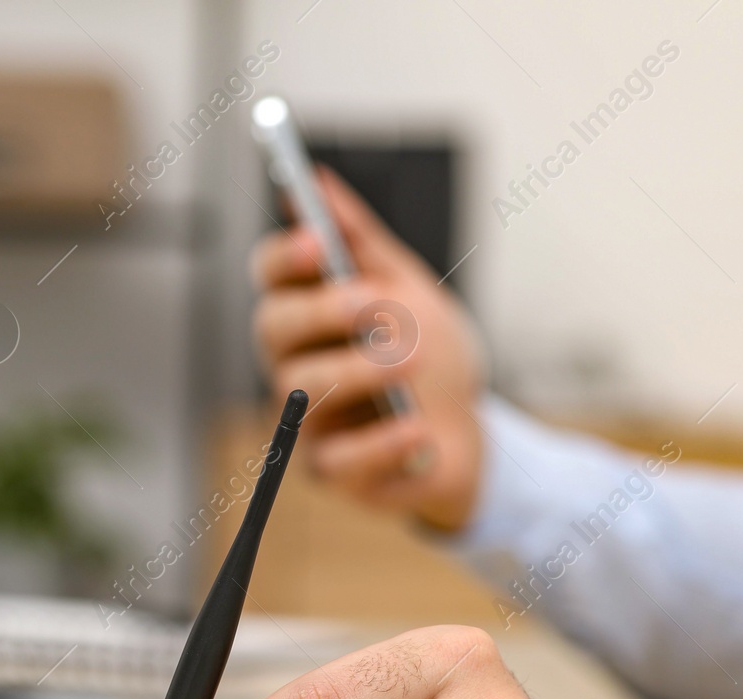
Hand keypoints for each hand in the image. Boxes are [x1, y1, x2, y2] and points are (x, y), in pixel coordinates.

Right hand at [250, 170, 486, 530]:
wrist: (472, 431)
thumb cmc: (431, 356)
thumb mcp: (408, 288)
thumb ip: (362, 241)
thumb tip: (317, 181)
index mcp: (307, 312)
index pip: (270, 277)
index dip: (286, 258)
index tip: (320, 244)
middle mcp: (294, 362)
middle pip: (272, 329)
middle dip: (322, 313)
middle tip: (375, 305)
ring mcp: (307, 420)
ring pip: (302, 391)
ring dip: (359, 371)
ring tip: (414, 362)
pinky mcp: (333, 471)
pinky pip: (339, 462)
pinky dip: (382, 444)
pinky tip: (418, 429)